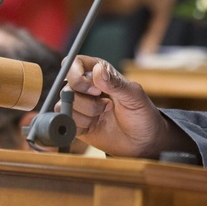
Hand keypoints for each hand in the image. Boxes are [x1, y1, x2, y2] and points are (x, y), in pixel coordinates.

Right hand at [60, 56, 194, 158]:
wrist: (142, 142)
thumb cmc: (142, 114)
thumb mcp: (133, 96)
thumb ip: (115, 83)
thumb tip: (97, 70)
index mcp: (99, 72)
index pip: (73, 64)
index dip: (78, 77)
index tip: (96, 90)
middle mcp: (86, 86)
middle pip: (67, 87)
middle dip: (86, 101)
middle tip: (106, 106)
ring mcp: (80, 105)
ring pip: (64, 106)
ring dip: (85, 115)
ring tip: (103, 116)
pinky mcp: (76, 123)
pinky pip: (65, 122)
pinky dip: (79, 126)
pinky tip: (95, 126)